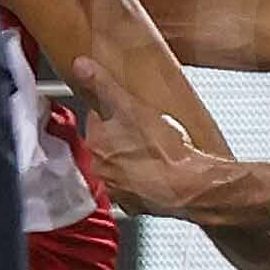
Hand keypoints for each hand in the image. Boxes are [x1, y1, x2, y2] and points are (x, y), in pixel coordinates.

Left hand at [67, 65, 231, 216]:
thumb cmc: (164, 150)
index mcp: (97, 141)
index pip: (96, 120)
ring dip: (132, 160)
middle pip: (108, 145)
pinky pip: (134, 189)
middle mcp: (100, 167)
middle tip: (148, 131)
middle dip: (123, 138)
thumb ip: (104, 85)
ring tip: (157, 152)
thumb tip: (80, 65)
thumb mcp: (133, 107)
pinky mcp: (134, 204)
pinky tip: (161, 173)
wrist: (189, 187)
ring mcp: (117, 188)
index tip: (129, 111)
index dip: (115, 113)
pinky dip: (144, 182)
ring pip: (120, 167)